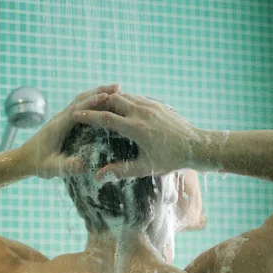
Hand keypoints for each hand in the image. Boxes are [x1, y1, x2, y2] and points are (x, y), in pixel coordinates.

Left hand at [18, 84, 121, 178]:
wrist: (24, 160)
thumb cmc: (37, 164)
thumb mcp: (51, 168)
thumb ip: (66, 166)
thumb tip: (83, 166)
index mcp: (58, 126)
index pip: (77, 109)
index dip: (92, 102)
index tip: (108, 96)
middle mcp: (60, 118)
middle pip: (81, 99)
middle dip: (99, 92)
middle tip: (118, 87)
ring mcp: (62, 118)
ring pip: (80, 100)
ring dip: (97, 93)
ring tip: (115, 91)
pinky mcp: (64, 121)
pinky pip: (80, 107)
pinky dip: (92, 101)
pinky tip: (104, 103)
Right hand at [71, 92, 200, 178]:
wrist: (196, 146)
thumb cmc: (171, 160)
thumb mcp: (145, 168)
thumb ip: (121, 171)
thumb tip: (98, 177)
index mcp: (137, 129)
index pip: (106, 118)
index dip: (88, 116)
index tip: (75, 115)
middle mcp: (142, 113)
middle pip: (112, 100)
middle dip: (96, 103)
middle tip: (83, 107)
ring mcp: (150, 106)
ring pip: (124, 96)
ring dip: (109, 99)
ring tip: (97, 105)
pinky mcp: (157, 104)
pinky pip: (135, 97)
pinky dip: (123, 100)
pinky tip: (118, 106)